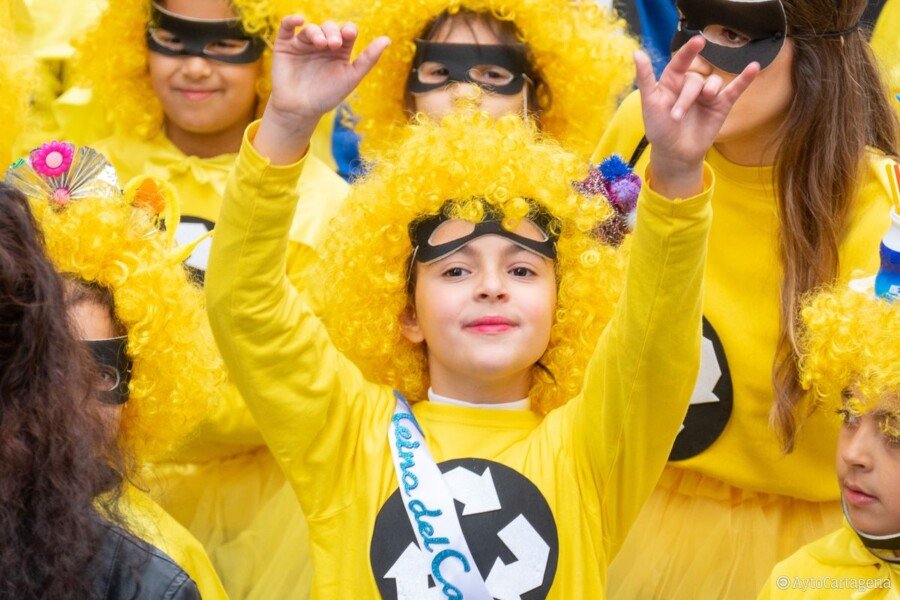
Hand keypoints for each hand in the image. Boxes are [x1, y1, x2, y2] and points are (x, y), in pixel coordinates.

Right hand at [256, 16, 389, 163]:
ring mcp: (303, 44)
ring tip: (321, 44)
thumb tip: (387, 39)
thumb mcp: (351, 77)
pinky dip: (291, 21)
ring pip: (311, 28)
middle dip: (333, 32)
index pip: (346, 31)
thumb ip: (368, 59)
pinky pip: (287, 27)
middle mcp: (322, 44)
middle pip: (330, 27)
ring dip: (317, 32)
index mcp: (339, 51)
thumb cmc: (327, 96)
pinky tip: (299, 21)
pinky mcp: (285, 45)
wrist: (301, 110)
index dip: (348, 30)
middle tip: (334, 45)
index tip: (348, 36)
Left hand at [635, 36, 757, 197]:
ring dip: (710, 89)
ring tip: (707, 99)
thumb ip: (645, 78)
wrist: (675, 153)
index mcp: (672, 82)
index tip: (698, 41)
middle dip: (686, 97)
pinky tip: (754, 67)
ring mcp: (707, 95)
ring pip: (714, 82)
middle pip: (695, 79)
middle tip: (677, 117)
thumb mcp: (649, 103)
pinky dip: (745, 79)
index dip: (689, 51)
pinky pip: (735, 89)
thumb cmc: (659, 129)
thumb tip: (637, 53)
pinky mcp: (721, 106)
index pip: (680, 62)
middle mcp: (691, 85)